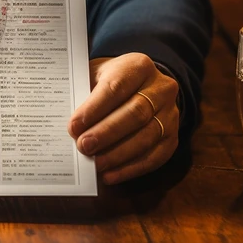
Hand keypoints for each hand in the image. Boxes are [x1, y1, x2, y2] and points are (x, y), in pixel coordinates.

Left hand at [67, 53, 179, 184]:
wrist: (142, 85)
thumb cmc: (111, 82)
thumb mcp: (97, 75)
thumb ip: (84, 93)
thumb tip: (69, 125)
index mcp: (138, 67)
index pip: (116, 87)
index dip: (95, 108)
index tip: (74, 126)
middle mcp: (161, 88)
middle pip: (135, 113)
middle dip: (106, 133)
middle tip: (83, 146)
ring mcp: (170, 113)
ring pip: (147, 136)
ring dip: (118, 154)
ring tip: (95, 164)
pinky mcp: (172, 136)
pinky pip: (155, 156)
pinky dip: (131, 168)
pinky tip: (111, 175)